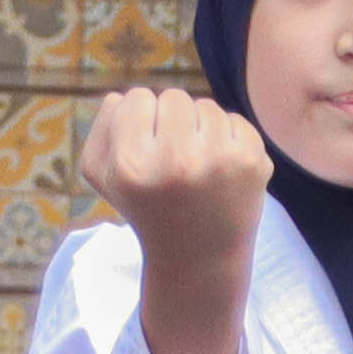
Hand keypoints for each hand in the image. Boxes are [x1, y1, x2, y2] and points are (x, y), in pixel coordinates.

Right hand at [79, 87, 271, 266]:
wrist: (199, 257)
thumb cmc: (147, 208)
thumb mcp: (105, 179)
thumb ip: (101, 130)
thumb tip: (119, 96)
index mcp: (132, 165)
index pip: (136, 98)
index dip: (139, 122)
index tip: (146, 152)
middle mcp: (176, 161)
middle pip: (173, 97)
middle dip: (171, 122)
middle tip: (173, 162)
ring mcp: (218, 160)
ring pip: (206, 106)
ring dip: (200, 130)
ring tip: (196, 169)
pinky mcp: (252, 161)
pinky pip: (235, 120)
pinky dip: (228, 140)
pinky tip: (220, 173)